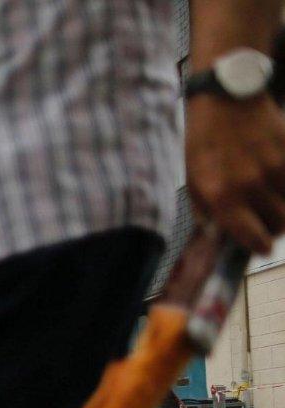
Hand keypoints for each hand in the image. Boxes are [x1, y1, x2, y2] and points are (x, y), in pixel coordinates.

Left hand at [186, 94, 284, 254]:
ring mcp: (274, 168)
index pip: (251, 236)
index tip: (262, 247)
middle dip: (273, 227)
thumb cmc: (204, 141)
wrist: (226, 98)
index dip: (260, 246)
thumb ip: (207, 209)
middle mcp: (249, 185)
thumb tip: (221, 234)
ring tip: (271, 200)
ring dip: (283, 208)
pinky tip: (277, 181)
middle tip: (266, 222)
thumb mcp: (192, 178)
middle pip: (279, 224)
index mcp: (221, 195)